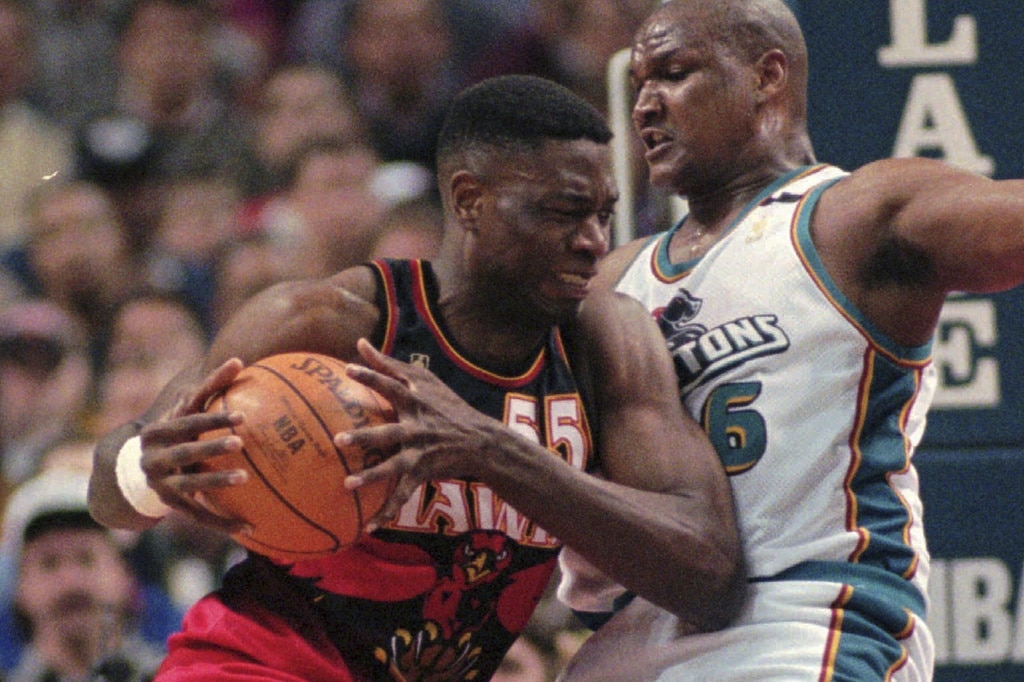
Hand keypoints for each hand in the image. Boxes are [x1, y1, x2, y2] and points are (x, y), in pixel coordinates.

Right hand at [137, 358, 251, 533]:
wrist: (130, 472)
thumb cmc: (171, 432)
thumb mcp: (181, 412)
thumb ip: (208, 389)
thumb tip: (240, 359)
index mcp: (158, 432)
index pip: (188, 421)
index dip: (213, 419)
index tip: (242, 416)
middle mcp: (155, 458)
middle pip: (186, 452)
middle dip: (211, 447)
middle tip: (240, 442)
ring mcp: (161, 483)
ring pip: (192, 485)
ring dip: (217, 482)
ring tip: (245, 477)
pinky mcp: (170, 505)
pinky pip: (199, 515)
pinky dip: (223, 522)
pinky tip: (250, 528)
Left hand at [337, 339, 503, 530]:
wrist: (481, 441)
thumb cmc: (447, 405)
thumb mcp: (425, 380)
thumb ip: (390, 363)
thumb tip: (359, 343)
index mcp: (416, 403)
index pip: (392, 386)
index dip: (373, 376)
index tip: (349, 368)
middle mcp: (417, 428)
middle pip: (388, 432)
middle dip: (366, 437)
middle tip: (339, 440)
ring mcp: (420, 453)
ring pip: (394, 467)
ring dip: (372, 477)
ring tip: (348, 484)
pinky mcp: (423, 473)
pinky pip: (402, 495)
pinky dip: (386, 512)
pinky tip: (368, 527)